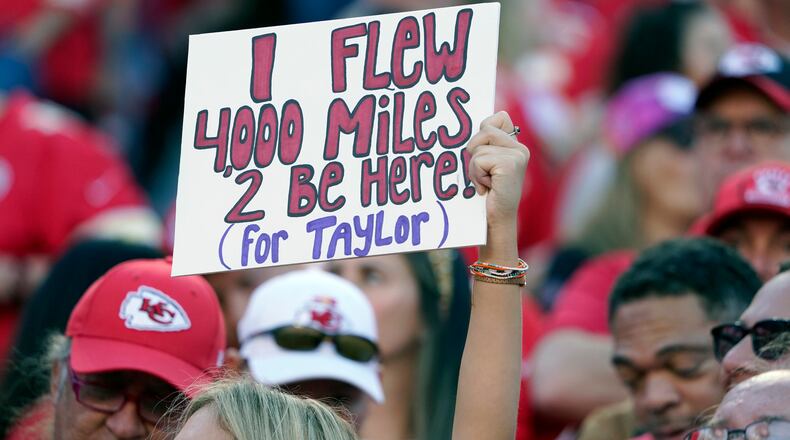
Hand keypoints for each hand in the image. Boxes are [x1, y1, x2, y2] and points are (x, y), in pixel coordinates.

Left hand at [466, 111, 529, 228]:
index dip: (484, 130)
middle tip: (483, 173)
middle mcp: (520, 148)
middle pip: (484, 129)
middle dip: (475, 152)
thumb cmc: (487, 193)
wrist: (496, 220)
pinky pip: (479, 160)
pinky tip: (487, 188)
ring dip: (474, 167)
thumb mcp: (486, 164)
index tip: (482, 152)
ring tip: (486, 182)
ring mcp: (517, 155)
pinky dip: (477, 175)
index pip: (500, 117)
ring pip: (479, 147)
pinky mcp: (510, 164)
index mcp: (516, 145)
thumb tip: (472, 126)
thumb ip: (485, 144)